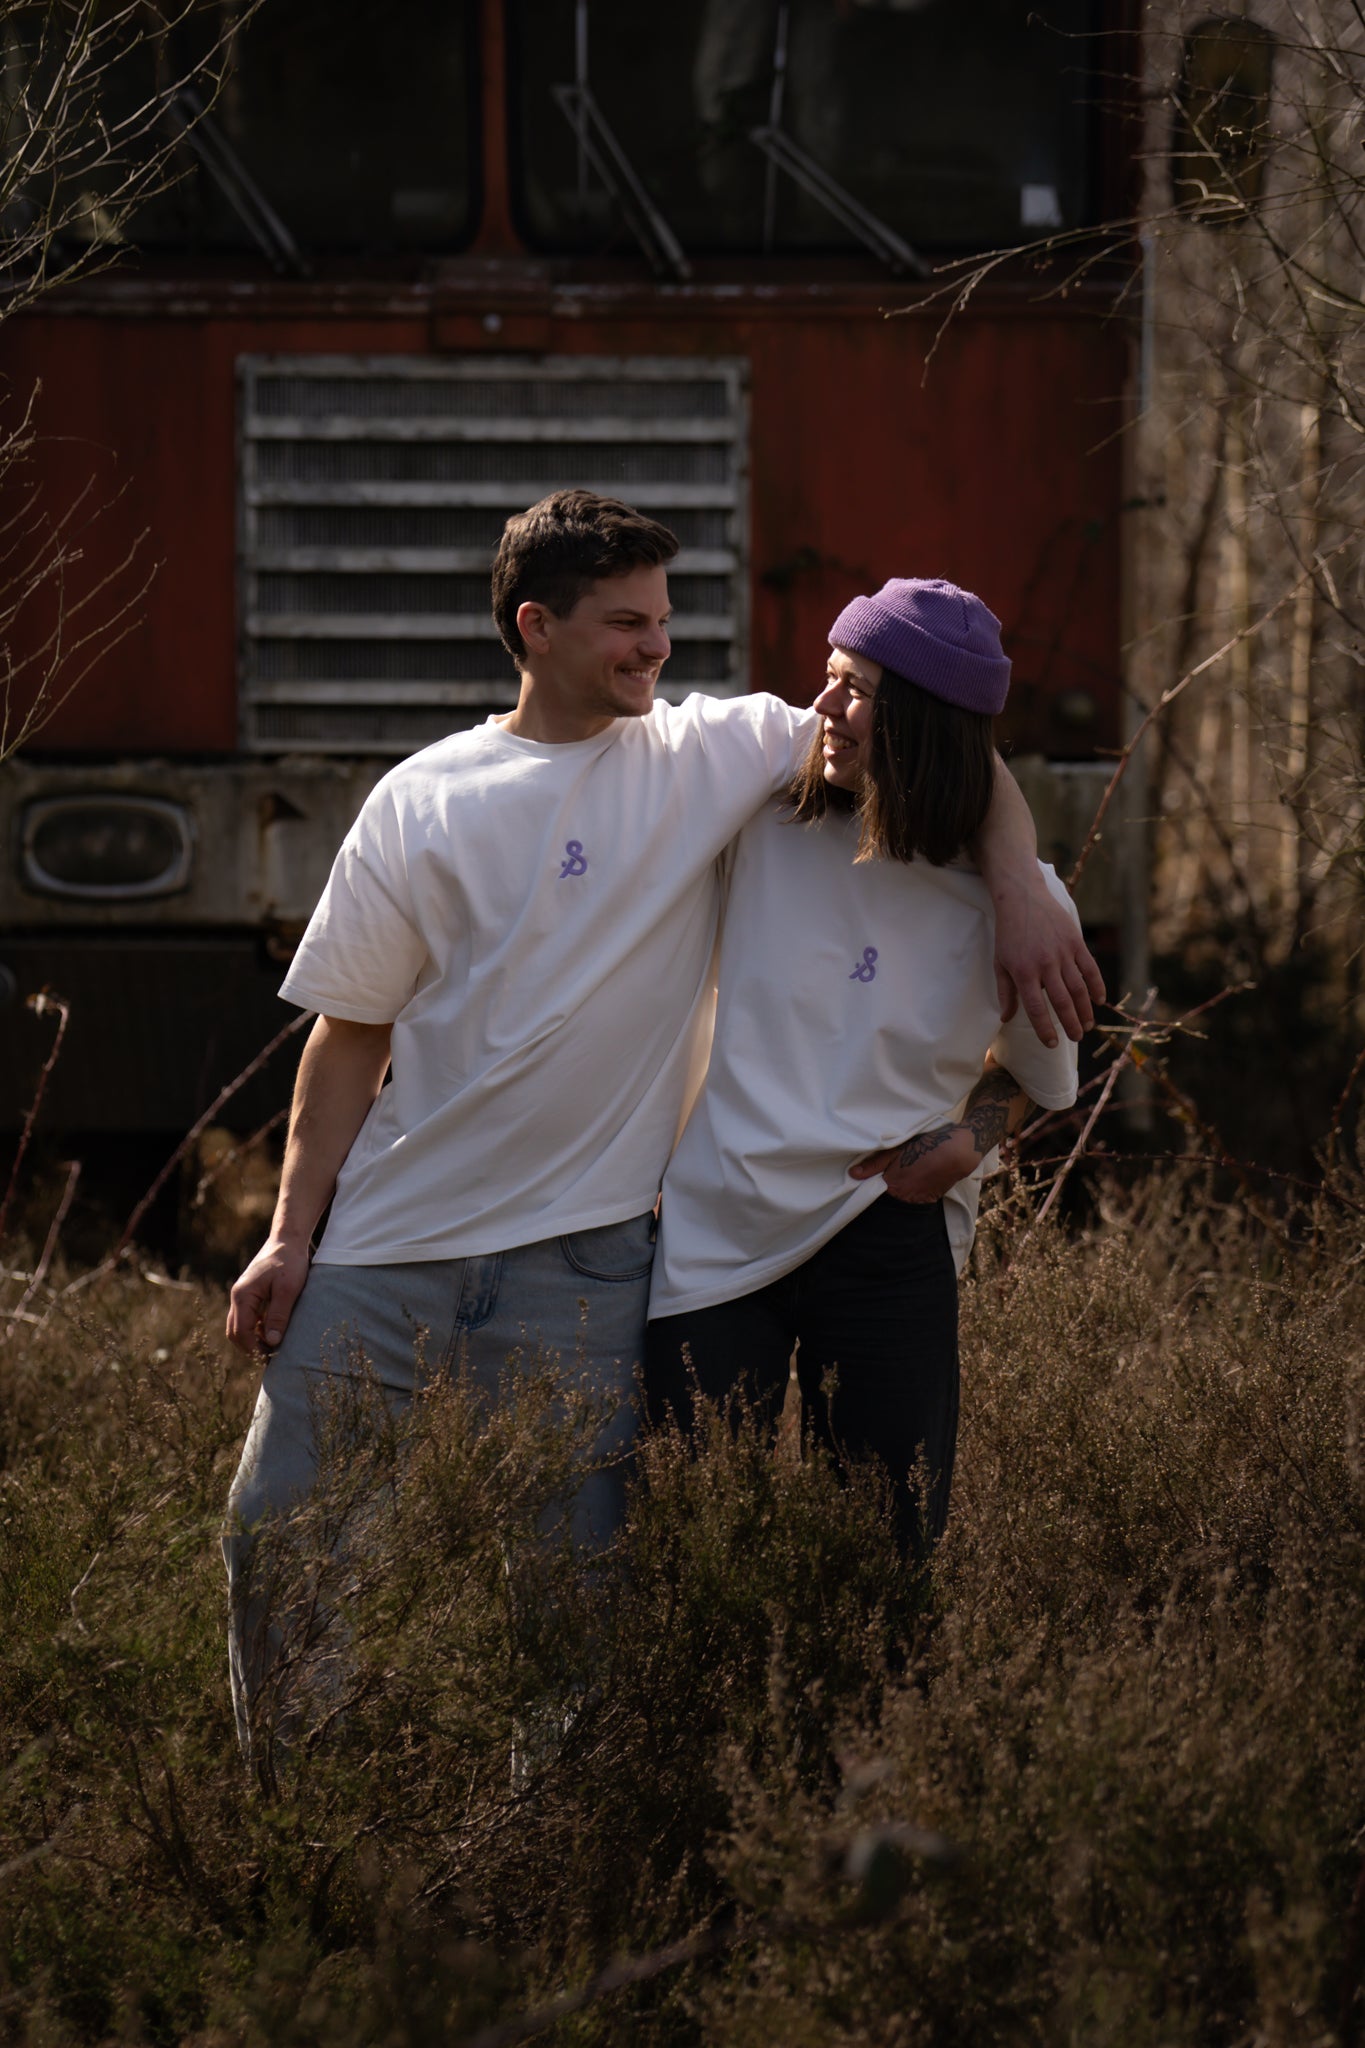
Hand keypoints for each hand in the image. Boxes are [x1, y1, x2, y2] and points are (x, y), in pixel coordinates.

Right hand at [225, 1237, 310, 1355]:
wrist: (288, 1239)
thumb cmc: (289, 1262)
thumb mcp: (288, 1290)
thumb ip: (278, 1316)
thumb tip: (271, 1342)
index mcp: (243, 1296)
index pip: (241, 1332)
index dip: (254, 1348)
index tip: (271, 1359)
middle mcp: (238, 1296)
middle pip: (235, 1332)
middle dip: (250, 1347)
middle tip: (271, 1358)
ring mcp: (242, 1294)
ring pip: (239, 1325)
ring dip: (252, 1338)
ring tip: (273, 1349)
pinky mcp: (250, 1293)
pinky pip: (247, 1317)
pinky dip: (255, 1328)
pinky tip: (272, 1332)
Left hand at [850, 1123, 981, 1203]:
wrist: (957, 1152)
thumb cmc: (925, 1146)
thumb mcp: (897, 1150)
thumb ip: (874, 1165)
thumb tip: (853, 1175)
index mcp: (892, 1185)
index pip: (874, 1189)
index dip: (874, 1181)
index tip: (875, 1173)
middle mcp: (904, 1197)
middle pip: (889, 1194)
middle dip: (889, 1184)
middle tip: (895, 1169)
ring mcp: (918, 1200)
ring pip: (903, 1197)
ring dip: (903, 1189)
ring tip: (908, 1172)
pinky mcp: (930, 1200)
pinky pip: (916, 1199)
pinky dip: (914, 1191)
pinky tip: (918, 1177)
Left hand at [992, 873, 1104, 1046]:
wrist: (1022, 898)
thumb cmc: (1008, 933)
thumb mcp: (999, 962)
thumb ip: (1005, 992)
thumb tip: (1006, 1018)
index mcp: (1023, 972)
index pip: (1036, 1008)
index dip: (1045, 1028)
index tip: (1052, 1044)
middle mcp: (1045, 965)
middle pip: (1062, 1002)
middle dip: (1071, 1024)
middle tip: (1076, 1038)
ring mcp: (1062, 953)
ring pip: (1078, 988)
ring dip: (1085, 1010)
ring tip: (1088, 1026)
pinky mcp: (1076, 942)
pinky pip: (1090, 968)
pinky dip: (1096, 986)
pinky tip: (1099, 1000)